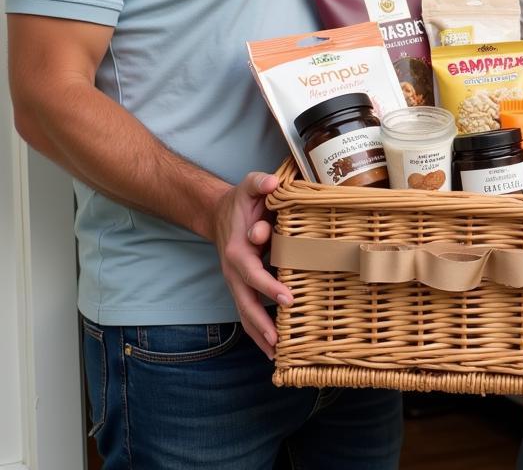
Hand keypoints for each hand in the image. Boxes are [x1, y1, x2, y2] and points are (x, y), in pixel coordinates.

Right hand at [213, 171, 292, 358]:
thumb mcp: (250, 186)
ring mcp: (236, 282)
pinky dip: (258, 332)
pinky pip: (248, 312)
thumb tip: (273, 183)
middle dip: (262, 322)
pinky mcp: (242, 288)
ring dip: (259, 335)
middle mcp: (234, 271)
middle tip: (280, 340)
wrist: (220, 213)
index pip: (253, 272)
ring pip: (245, 314)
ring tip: (276, 355)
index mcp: (237, 249)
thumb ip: (259, 182)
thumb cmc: (241, 201)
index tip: (287, 298)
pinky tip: (273, 349)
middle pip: (245, 302)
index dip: (268, 286)